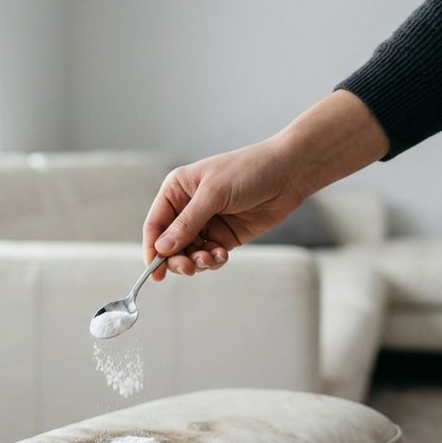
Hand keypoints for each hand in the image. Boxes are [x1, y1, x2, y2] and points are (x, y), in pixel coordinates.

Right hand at [142, 90, 389, 279]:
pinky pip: (209, 256)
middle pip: (170, 244)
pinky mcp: (225, 237)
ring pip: (190, 254)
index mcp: (177, 190)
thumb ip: (187, 223)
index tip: (156, 271)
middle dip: (177, 259)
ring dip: (197, 262)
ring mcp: (207, 224)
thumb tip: (162, 249)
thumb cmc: (248, 171)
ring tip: (211, 259)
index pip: (155, 224)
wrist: (288, 174)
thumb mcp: (213, 194)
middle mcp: (188, 208)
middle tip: (188, 268)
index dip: (153, 249)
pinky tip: (222, 255)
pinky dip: (212, 261)